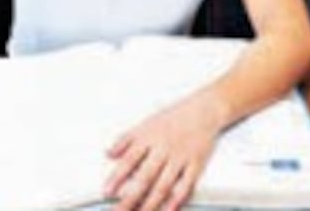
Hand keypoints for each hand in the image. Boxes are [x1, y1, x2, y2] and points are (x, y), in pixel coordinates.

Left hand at [104, 95, 223, 210]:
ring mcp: (180, 158)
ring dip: (150, 203)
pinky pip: (185, 186)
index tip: (106, 192)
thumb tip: (108, 153)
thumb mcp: (145, 124)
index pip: (129, 160)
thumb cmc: (173, 117)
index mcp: (149, 138)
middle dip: (130, 197)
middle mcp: (164, 149)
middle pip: (144, 177)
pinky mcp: (196, 164)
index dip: (117, 177)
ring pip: (163, 185)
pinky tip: (167, 210)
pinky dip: (176, 200)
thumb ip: (125, 139)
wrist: (203, 110)